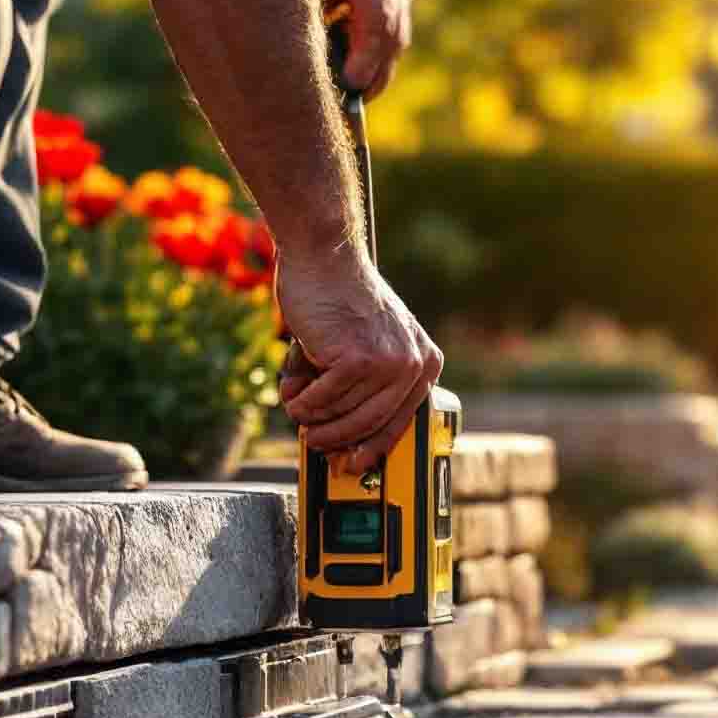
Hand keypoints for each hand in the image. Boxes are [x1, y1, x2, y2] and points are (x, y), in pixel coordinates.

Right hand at [275, 245, 444, 474]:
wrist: (325, 256)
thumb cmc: (340, 298)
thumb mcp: (371, 342)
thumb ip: (364, 384)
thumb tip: (340, 433)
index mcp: (424, 361)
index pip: (401, 420)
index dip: (374, 446)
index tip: (357, 462)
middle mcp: (413, 364)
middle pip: (371, 424)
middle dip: (338, 438)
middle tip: (314, 441)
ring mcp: (389, 362)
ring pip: (344, 413)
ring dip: (314, 416)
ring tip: (297, 406)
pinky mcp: (359, 359)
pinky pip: (324, 399)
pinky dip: (304, 400)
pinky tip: (294, 392)